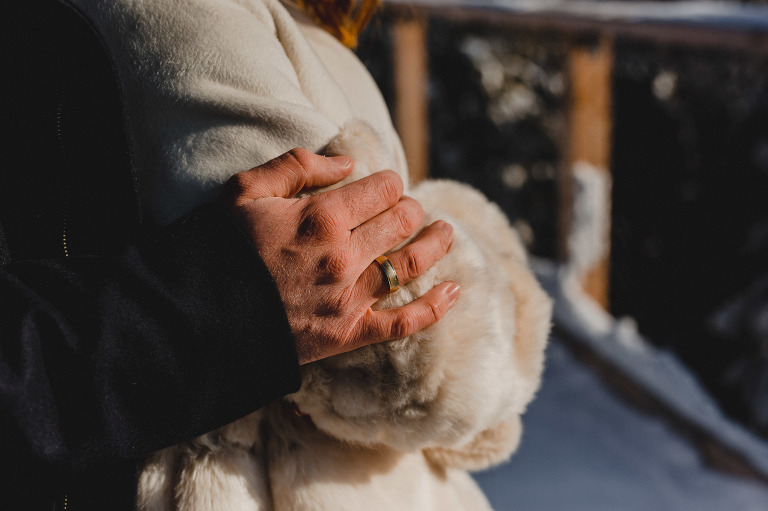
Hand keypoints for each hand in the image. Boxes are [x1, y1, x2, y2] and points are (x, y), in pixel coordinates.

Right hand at [221, 148, 458, 363]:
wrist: (197, 319)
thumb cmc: (218, 249)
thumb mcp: (244, 191)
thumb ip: (297, 167)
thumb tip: (347, 163)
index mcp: (321, 217)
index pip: (382, 188)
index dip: (388, 182)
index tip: (383, 186)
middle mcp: (344, 256)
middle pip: (402, 222)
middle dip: (409, 210)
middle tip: (408, 210)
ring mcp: (349, 298)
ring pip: (411, 264)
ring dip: (436, 244)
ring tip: (447, 232)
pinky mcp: (349, 334)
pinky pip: (404, 322)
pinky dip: (435, 307)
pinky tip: (457, 291)